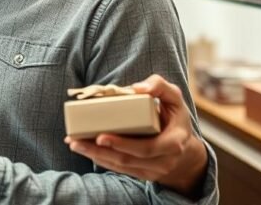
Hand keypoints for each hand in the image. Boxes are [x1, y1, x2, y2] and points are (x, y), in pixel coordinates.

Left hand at [65, 75, 208, 198]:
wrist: (185, 150)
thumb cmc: (175, 118)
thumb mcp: (174, 98)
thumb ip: (160, 86)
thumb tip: (138, 88)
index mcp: (174, 143)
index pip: (147, 148)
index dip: (123, 144)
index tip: (101, 136)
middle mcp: (164, 161)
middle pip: (128, 160)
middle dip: (100, 151)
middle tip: (77, 141)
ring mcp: (153, 171)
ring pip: (121, 167)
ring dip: (95, 156)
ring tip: (75, 143)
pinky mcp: (143, 175)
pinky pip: (120, 170)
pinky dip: (102, 160)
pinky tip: (86, 150)